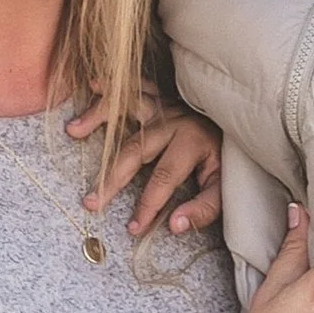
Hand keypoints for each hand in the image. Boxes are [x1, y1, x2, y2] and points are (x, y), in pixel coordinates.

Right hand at [67, 90, 222, 238]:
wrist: (240, 123)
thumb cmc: (226, 159)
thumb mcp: (224, 187)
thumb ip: (203, 209)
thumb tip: (174, 226)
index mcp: (192, 141)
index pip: (164, 179)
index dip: (147, 205)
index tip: (133, 227)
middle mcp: (174, 120)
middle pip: (135, 149)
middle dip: (111, 178)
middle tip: (91, 202)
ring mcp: (164, 107)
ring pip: (127, 108)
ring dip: (98, 116)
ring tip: (73, 130)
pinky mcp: (159, 100)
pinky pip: (133, 88)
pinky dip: (112, 86)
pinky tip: (93, 84)